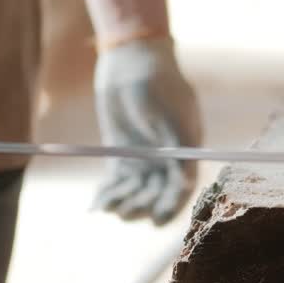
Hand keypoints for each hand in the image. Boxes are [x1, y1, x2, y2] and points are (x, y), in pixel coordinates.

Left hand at [92, 37, 200, 223]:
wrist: (131, 61)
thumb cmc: (158, 84)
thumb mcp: (170, 116)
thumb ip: (178, 150)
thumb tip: (186, 184)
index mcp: (185, 153)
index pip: (181, 188)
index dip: (171, 207)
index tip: (157, 221)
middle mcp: (166, 161)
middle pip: (157, 194)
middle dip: (142, 206)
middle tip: (125, 213)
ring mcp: (143, 160)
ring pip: (135, 192)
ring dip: (124, 203)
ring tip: (107, 209)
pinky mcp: (121, 156)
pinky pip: (116, 182)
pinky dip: (108, 193)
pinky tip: (97, 204)